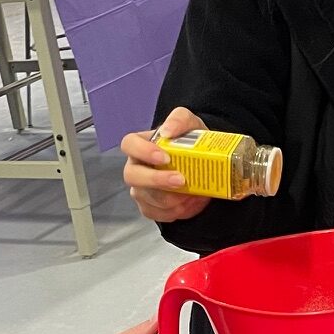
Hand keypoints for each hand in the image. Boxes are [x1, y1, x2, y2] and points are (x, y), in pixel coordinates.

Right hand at [122, 106, 210, 223]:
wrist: (204, 166)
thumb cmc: (191, 143)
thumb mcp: (190, 124)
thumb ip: (180, 120)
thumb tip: (168, 130)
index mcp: (141, 144)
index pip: (129, 144)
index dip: (142, 151)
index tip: (164, 157)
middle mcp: (136, 166)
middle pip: (131, 176)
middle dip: (156, 180)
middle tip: (180, 180)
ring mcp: (140, 188)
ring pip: (145, 197)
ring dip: (171, 198)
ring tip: (193, 193)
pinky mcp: (149, 206)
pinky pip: (154, 213)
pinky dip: (174, 211)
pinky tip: (188, 203)